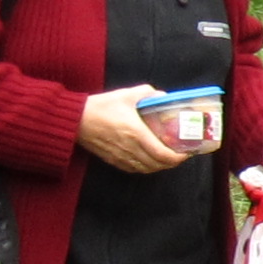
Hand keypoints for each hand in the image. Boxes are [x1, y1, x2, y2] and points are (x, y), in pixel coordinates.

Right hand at [77, 86, 194, 174]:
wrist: (76, 120)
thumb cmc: (101, 106)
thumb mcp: (127, 94)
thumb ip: (149, 94)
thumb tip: (164, 97)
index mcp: (136, 133)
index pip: (163, 154)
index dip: (178, 157)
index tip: (186, 152)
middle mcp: (130, 148)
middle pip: (157, 165)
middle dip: (172, 162)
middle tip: (180, 154)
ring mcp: (121, 156)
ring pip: (147, 169)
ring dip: (160, 166)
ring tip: (167, 157)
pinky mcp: (113, 160)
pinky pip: (134, 169)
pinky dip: (146, 168)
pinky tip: (149, 160)